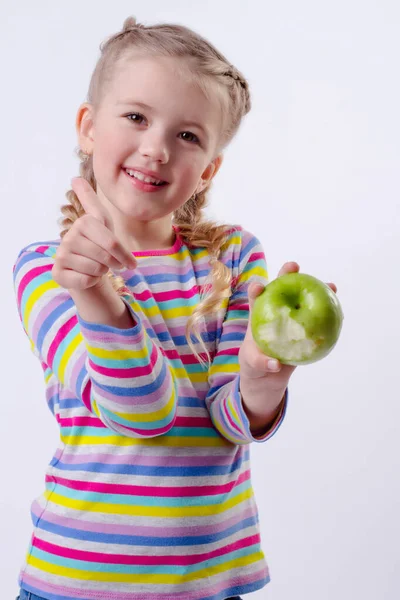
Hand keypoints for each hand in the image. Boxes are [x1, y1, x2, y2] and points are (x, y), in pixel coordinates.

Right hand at [52, 177, 136, 289]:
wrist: (86, 267)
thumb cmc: (98, 243)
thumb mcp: (102, 221)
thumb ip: (92, 200)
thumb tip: (74, 178)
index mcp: (83, 223)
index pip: (113, 243)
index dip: (124, 256)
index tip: (130, 263)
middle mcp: (68, 237)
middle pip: (105, 257)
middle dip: (113, 264)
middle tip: (111, 264)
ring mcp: (61, 255)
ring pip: (96, 269)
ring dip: (101, 272)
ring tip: (95, 266)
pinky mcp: (58, 272)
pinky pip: (85, 280)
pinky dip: (91, 281)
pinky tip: (85, 275)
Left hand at [239, 262, 337, 388]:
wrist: (268, 376)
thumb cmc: (254, 365)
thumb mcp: (252, 364)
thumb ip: (260, 362)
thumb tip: (275, 364)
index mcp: (259, 316)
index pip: (256, 299)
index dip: (257, 290)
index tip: (258, 287)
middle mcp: (276, 313)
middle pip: (282, 289)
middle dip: (287, 275)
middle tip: (294, 266)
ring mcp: (292, 320)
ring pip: (304, 300)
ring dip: (317, 290)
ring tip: (331, 286)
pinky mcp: (305, 330)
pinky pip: (318, 320)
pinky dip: (329, 314)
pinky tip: (340, 312)